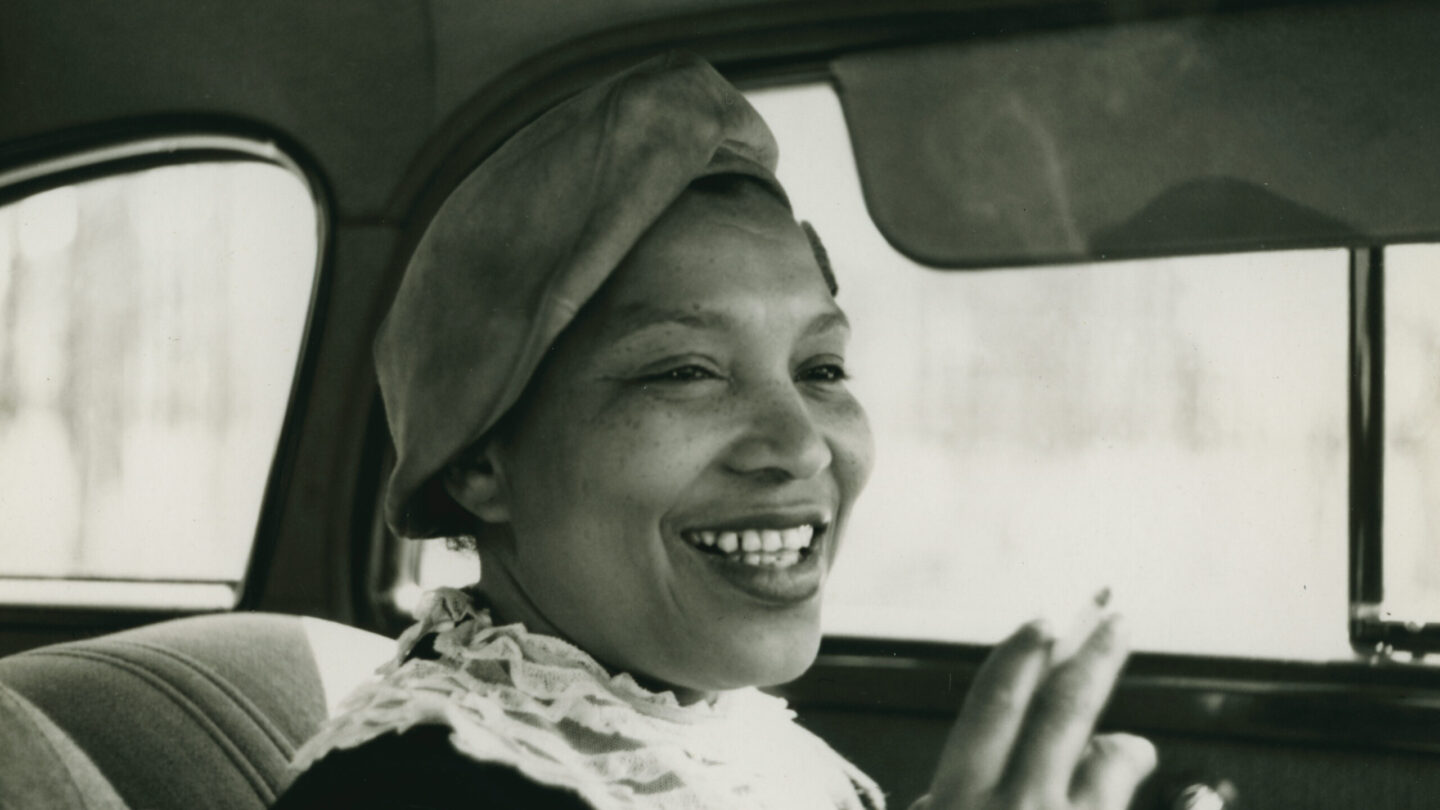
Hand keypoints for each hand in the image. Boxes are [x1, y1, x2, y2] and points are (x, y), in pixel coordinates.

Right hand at [914, 616, 1155, 809]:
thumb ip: (945, 804)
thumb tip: (943, 783)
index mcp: (959, 798)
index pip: (994, 706)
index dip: (1019, 657)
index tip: (1042, 623)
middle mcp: (1016, 806)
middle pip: (1063, 709)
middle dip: (1094, 657)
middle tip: (1116, 621)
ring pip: (1109, 757)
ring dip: (1123, 746)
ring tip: (1129, 752)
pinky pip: (1126, 794)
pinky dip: (1144, 788)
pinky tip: (1161, 788)